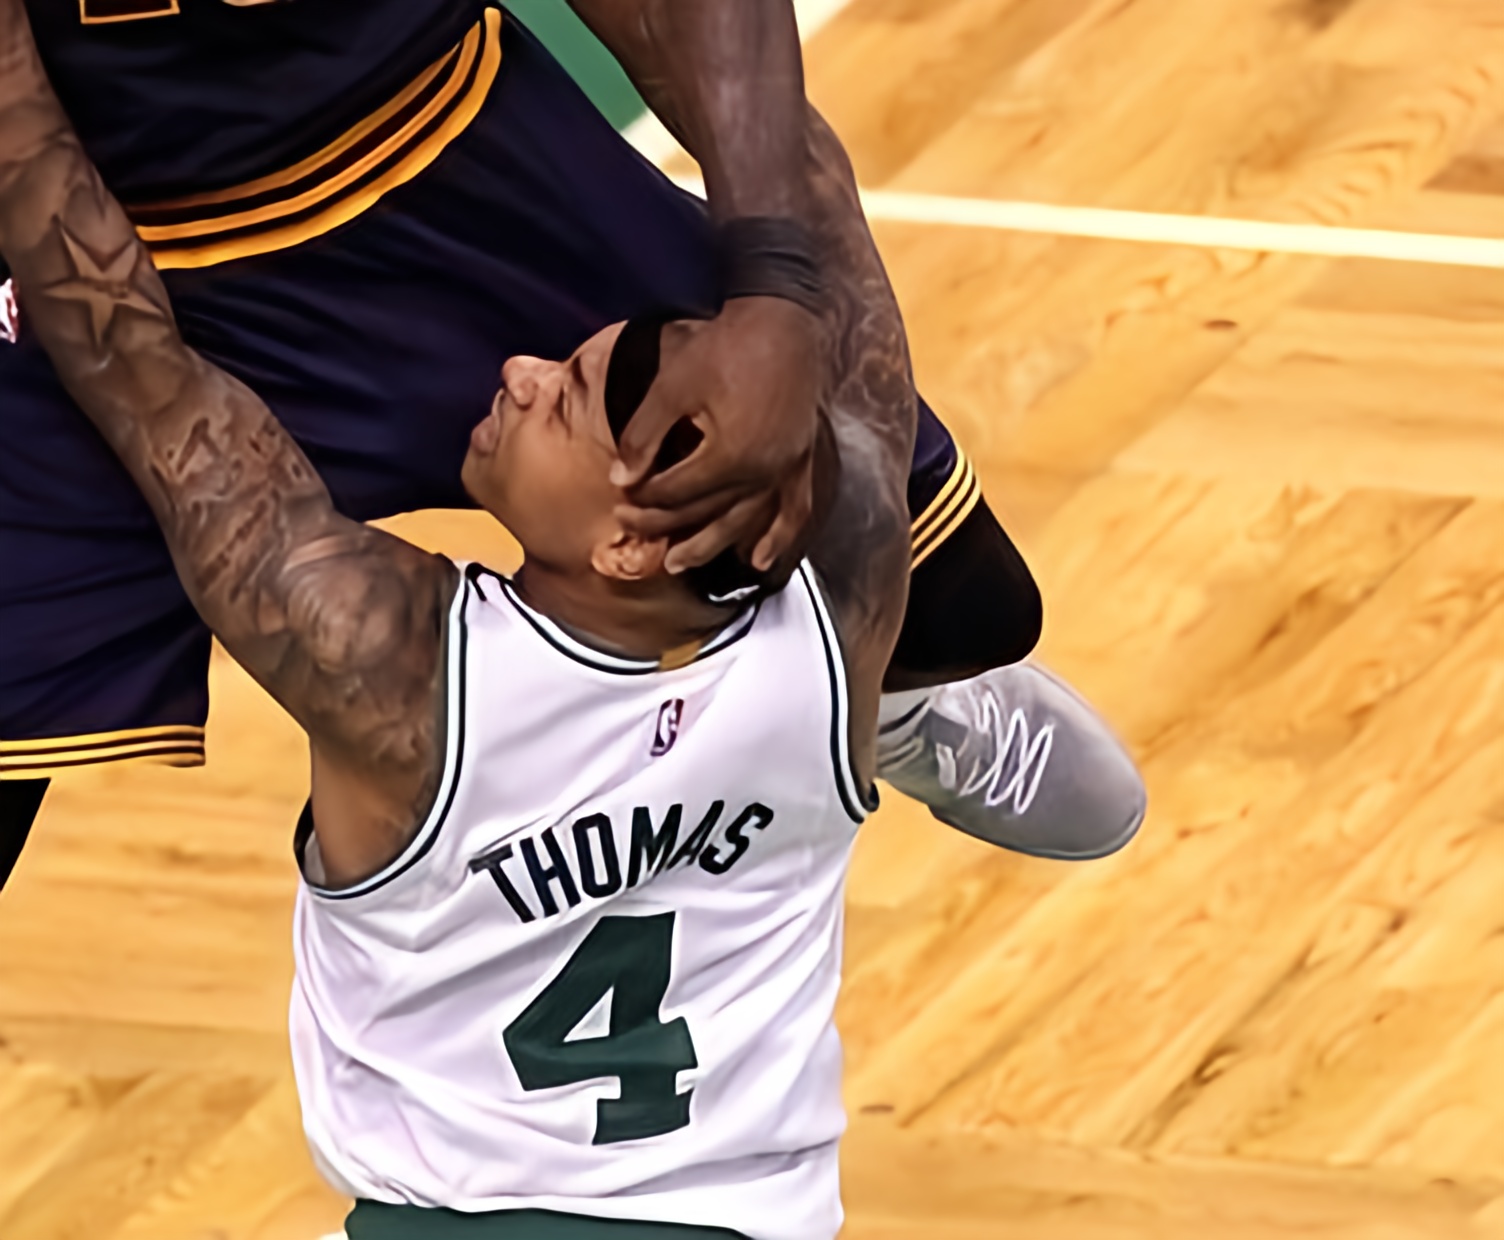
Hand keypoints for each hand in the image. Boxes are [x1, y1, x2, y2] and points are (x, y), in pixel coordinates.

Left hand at [612, 296, 823, 572]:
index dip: (643, 497)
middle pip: (708, 513)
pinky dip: (777, 537)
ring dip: (713, 545)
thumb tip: (619, 480)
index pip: (677, 492)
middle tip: (632, 530)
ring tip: (681, 563)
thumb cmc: (725, 344)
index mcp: (731, 455)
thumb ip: (643, 437)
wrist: (782, 315)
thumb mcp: (673, 387)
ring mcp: (788, 468)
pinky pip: (793, 509)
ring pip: (747, 521)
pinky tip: (760, 561)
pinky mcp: (802, 458)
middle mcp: (764, 471)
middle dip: (667, 525)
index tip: (620, 496)